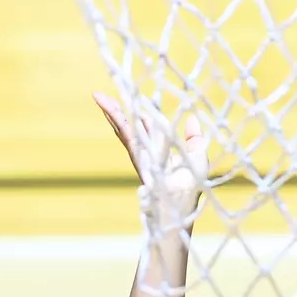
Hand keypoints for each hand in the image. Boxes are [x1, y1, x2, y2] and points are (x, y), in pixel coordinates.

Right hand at [94, 93, 207, 213]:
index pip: (148, 127)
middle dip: (118, 110)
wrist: (182, 202)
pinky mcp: (136, 157)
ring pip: (123, 128)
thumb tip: (192, 118)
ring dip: (112, 112)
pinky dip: (117, 121)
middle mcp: (146, 150)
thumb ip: (194, 137)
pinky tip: (109, 110)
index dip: (143, 112)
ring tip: (99, 97)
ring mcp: (139, 153)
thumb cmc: (191, 184)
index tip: (138, 97)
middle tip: (104, 95)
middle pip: (130, 125)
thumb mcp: (198, 155)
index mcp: (159, 149)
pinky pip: (126, 135)